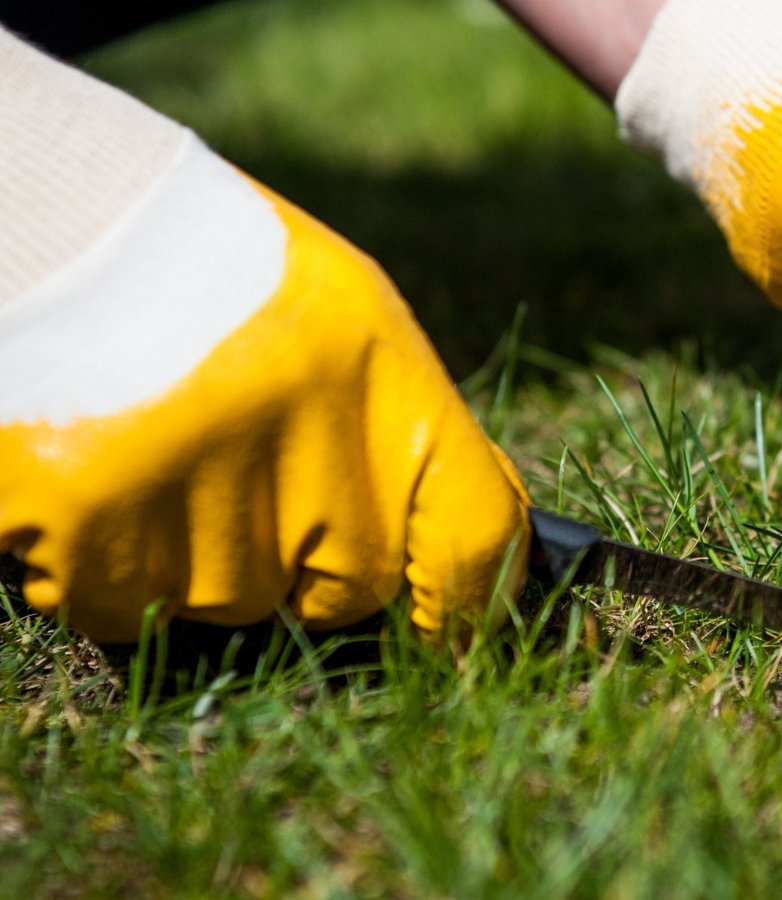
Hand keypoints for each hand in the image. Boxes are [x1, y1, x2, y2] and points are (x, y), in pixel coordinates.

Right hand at [0, 142, 529, 644]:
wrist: (51, 215)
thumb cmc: (209, 269)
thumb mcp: (345, 320)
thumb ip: (405, 438)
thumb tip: (474, 561)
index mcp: (382, 376)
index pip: (474, 534)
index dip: (473, 602)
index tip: (453, 634)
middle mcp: (306, 437)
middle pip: (346, 588)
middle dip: (306, 561)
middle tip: (244, 471)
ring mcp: (197, 485)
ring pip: (228, 602)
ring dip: (194, 555)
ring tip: (156, 447)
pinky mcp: (92, 520)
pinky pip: (120, 605)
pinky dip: (103, 565)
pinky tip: (98, 474)